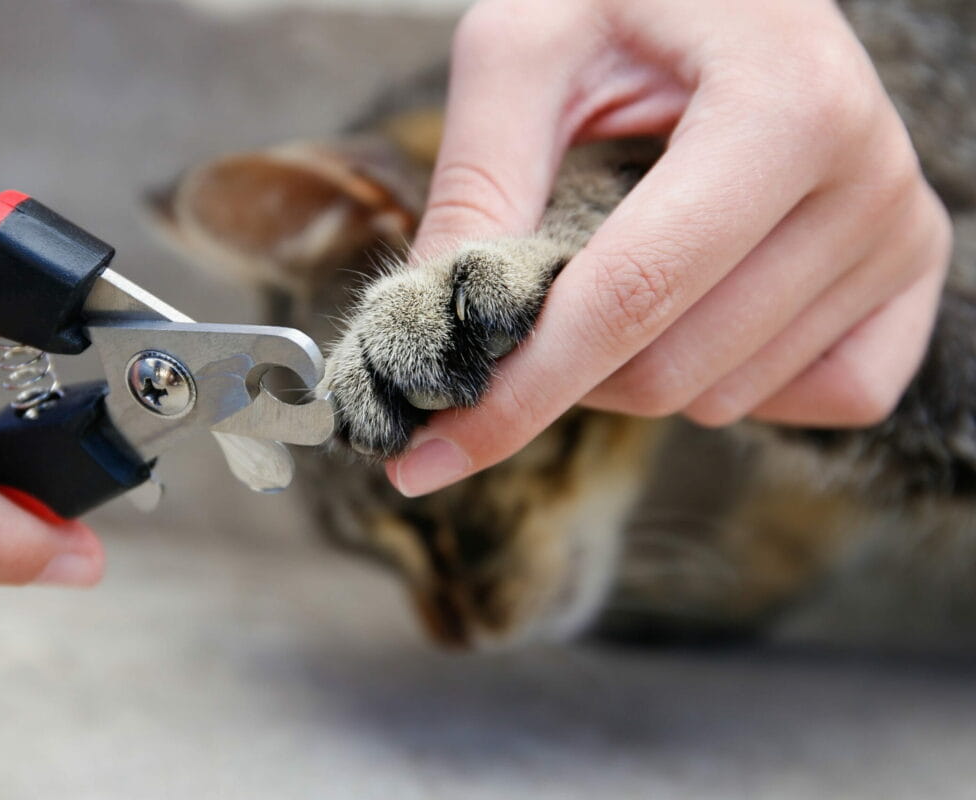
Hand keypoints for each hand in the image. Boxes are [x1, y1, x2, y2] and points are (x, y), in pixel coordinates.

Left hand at [389, 0, 952, 496]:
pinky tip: (702, 305)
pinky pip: (816, 399)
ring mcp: (899, 235)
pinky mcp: (910, 279)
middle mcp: (866, 179)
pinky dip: (733, 379)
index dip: (515, 394)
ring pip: (724, 397)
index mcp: (779, 106)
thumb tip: (427, 326)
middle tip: (531, 293)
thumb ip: (477, 181)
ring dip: (637, 365)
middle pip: (668, 371)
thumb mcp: (526, 50)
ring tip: (625, 259)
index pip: (628, 297)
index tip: (425, 459)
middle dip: (564, 367)